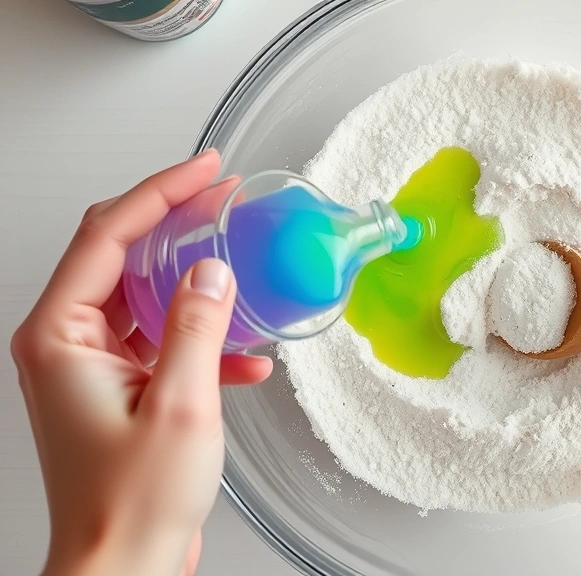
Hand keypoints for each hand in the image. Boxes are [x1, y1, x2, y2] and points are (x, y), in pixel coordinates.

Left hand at [11, 151, 272, 575]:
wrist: (124, 567)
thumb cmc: (131, 504)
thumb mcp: (182, 405)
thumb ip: (199, 327)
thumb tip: (214, 270)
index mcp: (61, 336)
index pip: (109, 235)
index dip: (161, 192)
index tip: (206, 170)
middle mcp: (67, 344)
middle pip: (123, 255)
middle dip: (179, 224)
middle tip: (226, 199)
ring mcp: (92, 367)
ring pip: (146, 295)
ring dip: (197, 282)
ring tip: (245, 264)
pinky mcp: (119, 389)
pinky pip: (162, 340)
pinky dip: (204, 339)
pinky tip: (246, 358)